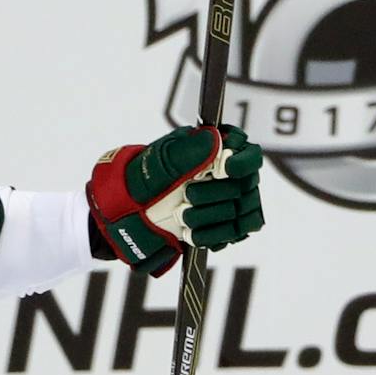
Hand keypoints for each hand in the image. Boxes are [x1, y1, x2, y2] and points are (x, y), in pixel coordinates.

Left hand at [88, 124, 264, 275]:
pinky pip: (237, 233)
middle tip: (188, 197)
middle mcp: (228, 175)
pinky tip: (192, 234)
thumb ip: (187, 150)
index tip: (223, 170)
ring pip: (244, 212)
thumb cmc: (142, 182)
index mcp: (216, 151)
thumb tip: (216, 138)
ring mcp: (229, 201)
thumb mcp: (158, 162)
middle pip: (246, 186)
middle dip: (215, 195)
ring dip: (212, 217)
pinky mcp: (224, 225)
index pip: (249, 154)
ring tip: (182, 218)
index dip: (242, 163)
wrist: (126, 215)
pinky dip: (215, 236)